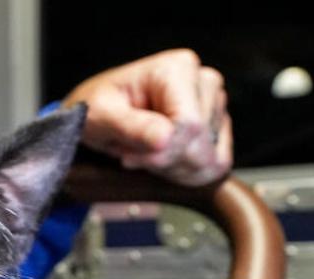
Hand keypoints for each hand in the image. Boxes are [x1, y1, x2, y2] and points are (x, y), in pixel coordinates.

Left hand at [63, 48, 231, 185]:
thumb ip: (130, 127)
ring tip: (142, 153)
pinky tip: (160, 162)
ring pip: (209, 158)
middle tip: (131, 154)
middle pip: (201, 145)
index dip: (161, 152)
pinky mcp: (217, 126)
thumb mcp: (100, 116)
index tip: (127, 158)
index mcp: (177, 69)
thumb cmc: (96, 108)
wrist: (99, 113)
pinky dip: (186, 173)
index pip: (190, 125)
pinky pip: (216, 164)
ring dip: (170, 168)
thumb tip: (165, 139)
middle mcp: (203, 81)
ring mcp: (214, 103)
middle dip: (164, 162)